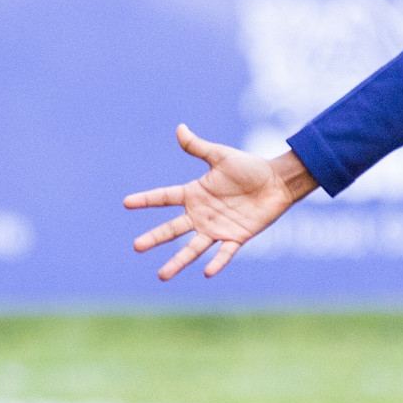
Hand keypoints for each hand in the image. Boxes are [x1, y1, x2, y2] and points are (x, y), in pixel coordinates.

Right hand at [124, 124, 316, 279]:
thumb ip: (198, 147)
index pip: (164, 197)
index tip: (126, 203)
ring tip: (162, 275)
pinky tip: (206, 272)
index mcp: (194, 193)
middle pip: (172, 228)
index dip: (146, 200)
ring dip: (178, 261)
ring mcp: (217, 228)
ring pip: (193, 248)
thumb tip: (179, 128)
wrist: (277, 183)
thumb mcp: (220, 156)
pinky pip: (225, 252)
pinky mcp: (237, 237)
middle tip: (136, 246)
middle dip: (154, 238)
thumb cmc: (248, 167)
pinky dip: (216, 262)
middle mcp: (201, 214)